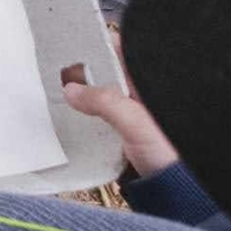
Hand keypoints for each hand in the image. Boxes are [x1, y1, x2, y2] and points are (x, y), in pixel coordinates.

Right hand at [60, 32, 179, 175]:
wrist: (177, 190)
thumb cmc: (169, 153)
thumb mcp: (137, 123)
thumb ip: (106, 102)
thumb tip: (71, 89)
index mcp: (149, 85)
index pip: (123, 53)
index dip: (100, 44)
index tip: (73, 40)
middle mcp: (140, 96)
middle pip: (107, 72)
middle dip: (83, 68)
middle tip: (55, 63)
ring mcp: (130, 115)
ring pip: (99, 94)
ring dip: (80, 92)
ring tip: (54, 85)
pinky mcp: (120, 133)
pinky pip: (97, 115)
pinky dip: (82, 112)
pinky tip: (67, 112)